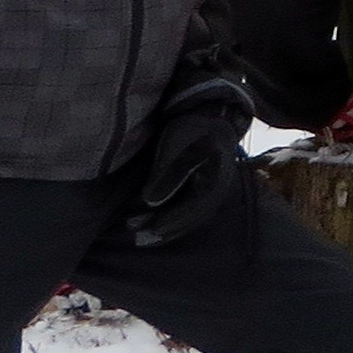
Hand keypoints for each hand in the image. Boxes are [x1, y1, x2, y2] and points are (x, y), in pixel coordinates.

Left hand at [125, 79, 251, 247]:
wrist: (209, 113)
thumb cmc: (193, 127)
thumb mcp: (179, 146)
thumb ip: (168, 174)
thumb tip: (151, 201)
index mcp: (214, 182)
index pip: (191, 211)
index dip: (169, 222)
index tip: (147, 230)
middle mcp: (215, 192)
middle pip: (189, 220)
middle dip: (163, 231)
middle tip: (138, 239)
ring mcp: (208, 191)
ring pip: (186, 216)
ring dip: (163, 226)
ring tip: (137, 233)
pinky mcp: (199, 188)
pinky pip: (184, 209)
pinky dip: (167, 216)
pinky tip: (150, 219)